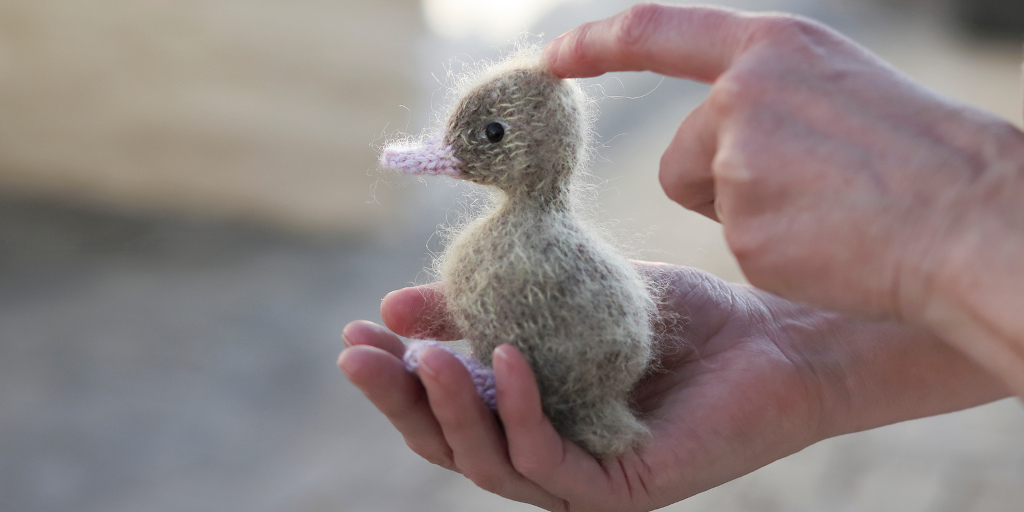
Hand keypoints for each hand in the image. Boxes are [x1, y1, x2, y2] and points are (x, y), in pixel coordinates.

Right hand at [339, 262, 1004, 510]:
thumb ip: (491, 304)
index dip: (395, 377)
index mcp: (530, 417)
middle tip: (355, 355)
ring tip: (420, 357)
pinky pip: (554, 461)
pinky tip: (503, 358)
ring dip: (450, 409)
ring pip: (492, 464)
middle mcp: (548, 456)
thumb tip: (397, 304)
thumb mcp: (565, 296)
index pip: (445, 410)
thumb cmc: (677, 319)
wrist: (774, 338)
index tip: (355, 330)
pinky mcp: (625, 490)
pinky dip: (521, 413)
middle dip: (400, 401)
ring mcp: (584, 480)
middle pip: (452, 445)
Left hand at [543, 4, 1023, 324]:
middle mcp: (744, 92)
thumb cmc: (919, 159)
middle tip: (812, 190)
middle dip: (722, 181)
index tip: (551, 58)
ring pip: (706, 199)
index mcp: (773, 46)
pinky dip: (774, 252)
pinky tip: (827, 242)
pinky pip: (736, 243)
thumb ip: (768, 97)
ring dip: (750, 215)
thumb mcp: (838, 88)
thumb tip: (717, 136)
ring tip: (827, 211)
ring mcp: (740, 155)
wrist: (973, 218)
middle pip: (681, 153)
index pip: (656, 31)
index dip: (596, 44)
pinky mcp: (742, 221)